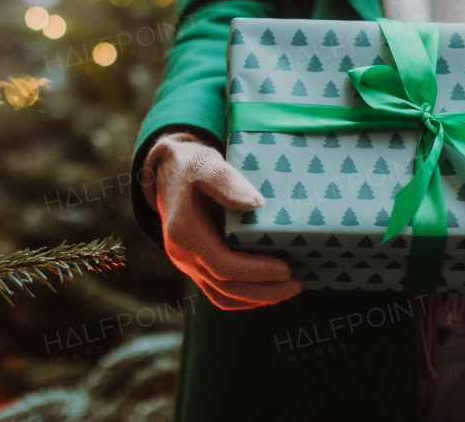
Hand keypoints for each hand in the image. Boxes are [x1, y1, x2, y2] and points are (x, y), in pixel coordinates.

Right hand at [143, 132, 303, 309]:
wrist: (167, 174)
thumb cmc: (190, 166)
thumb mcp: (207, 165)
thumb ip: (226, 182)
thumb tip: (256, 204)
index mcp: (185, 233)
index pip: (222, 265)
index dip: (255, 271)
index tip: (285, 268)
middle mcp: (184, 255)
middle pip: (225, 288)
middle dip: (263, 291)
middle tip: (297, 284)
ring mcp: (189, 264)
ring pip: (222, 296)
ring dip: (257, 298)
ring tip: (288, 289)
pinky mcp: (197, 266)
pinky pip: (219, 291)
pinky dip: (245, 296)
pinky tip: (269, 288)